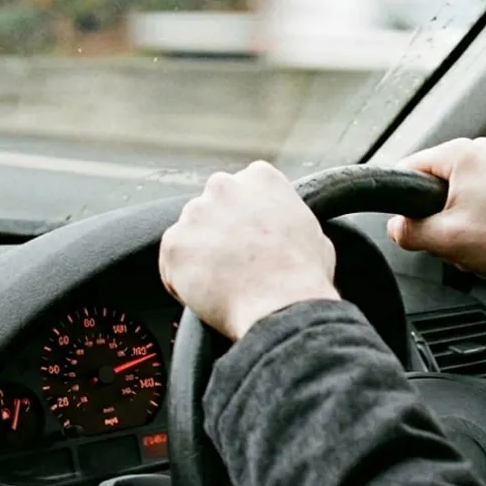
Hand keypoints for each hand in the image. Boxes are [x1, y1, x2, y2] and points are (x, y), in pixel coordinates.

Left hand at [160, 161, 339, 340]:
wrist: (282, 307)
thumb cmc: (304, 276)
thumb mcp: (314, 233)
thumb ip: (289, 218)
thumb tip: (285, 229)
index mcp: (260, 178)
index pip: (242, 188)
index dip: (245, 216)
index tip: (250, 237)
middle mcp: (223, 186)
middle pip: (211, 206)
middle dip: (218, 230)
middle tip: (234, 262)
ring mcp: (195, 214)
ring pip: (190, 234)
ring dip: (200, 254)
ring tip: (222, 285)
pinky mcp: (173, 244)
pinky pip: (171, 263)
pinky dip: (181, 279)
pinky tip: (205, 295)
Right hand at [386, 138, 485, 296]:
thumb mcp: (445, 239)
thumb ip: (408, 232)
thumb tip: (396, 228)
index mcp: (462, 153)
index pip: (409, 168)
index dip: (403, 201)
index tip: (412, 224)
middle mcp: (481, 151)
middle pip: (432, 185)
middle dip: (437, 217)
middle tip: (452, 238)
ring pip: (454, 196)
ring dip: (457, 224)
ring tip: (475, 241)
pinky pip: (475, 200)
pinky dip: (475, 221)